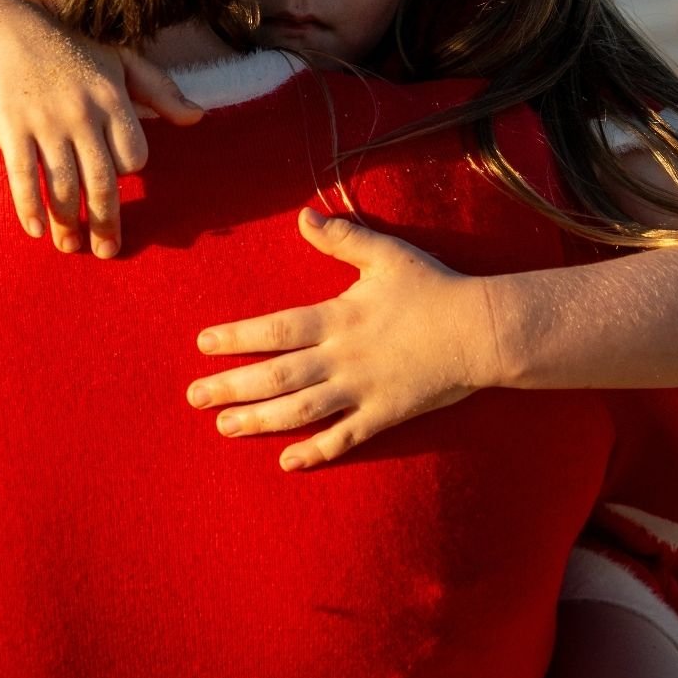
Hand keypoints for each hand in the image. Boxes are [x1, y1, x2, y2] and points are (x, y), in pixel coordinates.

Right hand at [0, 0, 202, 258]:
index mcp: (113, 98)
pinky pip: (24, 177)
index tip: (113, 180)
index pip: (134, 156)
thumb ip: (161, 89)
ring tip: (70, 246)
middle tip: (108, 251)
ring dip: (68, 223)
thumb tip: (198, 118)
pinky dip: (30, 208)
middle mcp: (83, 113)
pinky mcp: (11, 128)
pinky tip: (36, 230)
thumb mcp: (119, 60)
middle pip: (102, 182)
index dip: (126, 172)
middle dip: (106, 222)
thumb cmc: (67, 47)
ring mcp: (46, 122)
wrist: (2, 28)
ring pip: (63, 186)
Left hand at [186, 208, 502, 470]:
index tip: (203, 345)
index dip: (236, 338)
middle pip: (277, 376)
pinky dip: (315, 452)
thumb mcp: (386, 255)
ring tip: (224, 427)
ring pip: (301, 412)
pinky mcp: (385, 415)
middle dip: (232, 387)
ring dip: (259, 420)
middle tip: (194, 396)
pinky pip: (344, 439)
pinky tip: (287, 461)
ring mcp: (363, 391)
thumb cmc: (434, 288)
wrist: (483, 332)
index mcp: (339, 317)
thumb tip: (303, 216)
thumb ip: (341, 238)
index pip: (275, 330)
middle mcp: (343, 358)